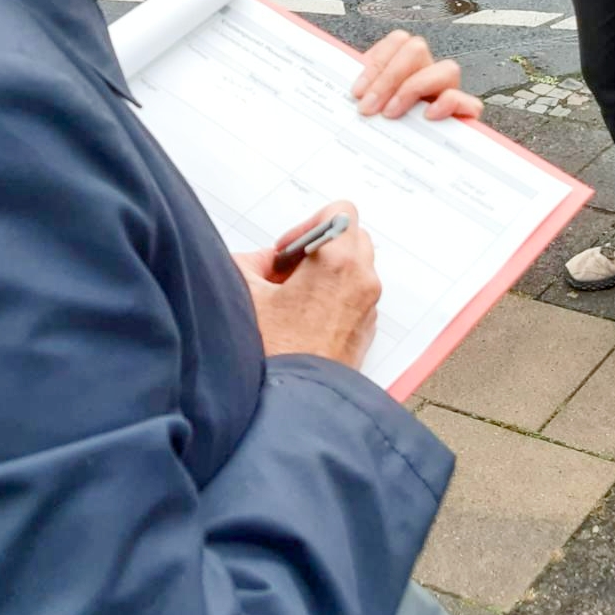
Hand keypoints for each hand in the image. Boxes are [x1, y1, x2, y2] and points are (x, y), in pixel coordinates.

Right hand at [234, 202, 379, 368]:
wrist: (294, 402)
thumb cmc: (272, 352)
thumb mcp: (245, 293)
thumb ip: (253, 261)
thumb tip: (265, 262)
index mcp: (337, 262)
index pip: (340, 212)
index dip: (308, 225)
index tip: (287, 251)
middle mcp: (362, 280)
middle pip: (350, 239)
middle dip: (319, 248)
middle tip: (287, 272)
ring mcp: (368, 307)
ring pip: (354, 270)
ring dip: (326, 274)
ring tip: (292, 300)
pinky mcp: (366, 330)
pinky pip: (355, 298)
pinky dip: (334, 298)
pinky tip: (303, 320)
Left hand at [352, 30, 482, 120]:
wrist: (406, 165)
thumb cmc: (383, 129)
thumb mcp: (368, 108)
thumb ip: (359, 97)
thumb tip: (346, 96)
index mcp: (405, 66)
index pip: (398, 41)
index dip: (376, 63)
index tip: (358, 92)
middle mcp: (428, 73)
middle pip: (417, 49)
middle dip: (389, 77)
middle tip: (370, 106)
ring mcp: (448, 91)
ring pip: (447, 69)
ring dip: (414, 88)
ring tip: (392, 113)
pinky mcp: (464, 115)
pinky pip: (469, 102)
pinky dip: (449, 104)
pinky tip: (428, 116)